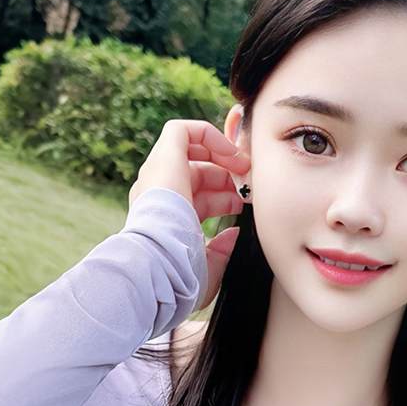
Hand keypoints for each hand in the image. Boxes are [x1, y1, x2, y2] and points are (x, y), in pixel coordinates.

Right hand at [129, 119, 249, 307]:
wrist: (160, 263)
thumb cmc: (180, 276)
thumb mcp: (206, 267)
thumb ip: (219, 250)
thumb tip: (233, 233)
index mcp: (168, 220)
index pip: (196, 199)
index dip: (222, 197)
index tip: (242, 204)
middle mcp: (159, 195)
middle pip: (196, 175)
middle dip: (226, 179)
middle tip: (248, 188)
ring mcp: (158, 175)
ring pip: (190, 151)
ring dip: (222, 156)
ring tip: (245, 169)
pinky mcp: (163, 157)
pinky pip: (182, 130)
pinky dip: (209, 135)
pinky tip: (230, 154)